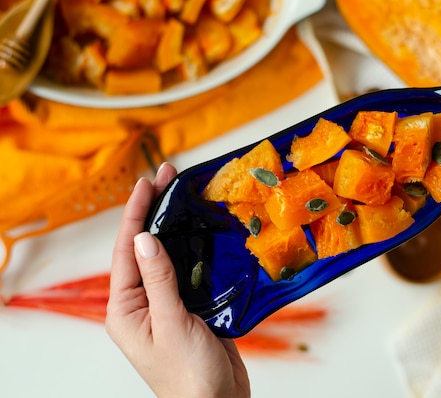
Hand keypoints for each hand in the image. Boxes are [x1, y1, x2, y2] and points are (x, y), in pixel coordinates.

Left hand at [106, 162, 249, 397]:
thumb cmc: (188, 375)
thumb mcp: (171, 323)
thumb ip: (159, 280)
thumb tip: (143, 238)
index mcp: (126, 309)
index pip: (126, 252)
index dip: (136, 214)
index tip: (146, 183)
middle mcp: (143, 303)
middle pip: (146, 248)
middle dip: (154, 211)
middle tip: (166, 176)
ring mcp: (168, 303)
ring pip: (169, 256)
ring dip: (175, 226)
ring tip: (182, 192)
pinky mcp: (192, 306)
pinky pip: (190, 270)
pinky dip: (195, 247)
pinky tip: (203, 228)